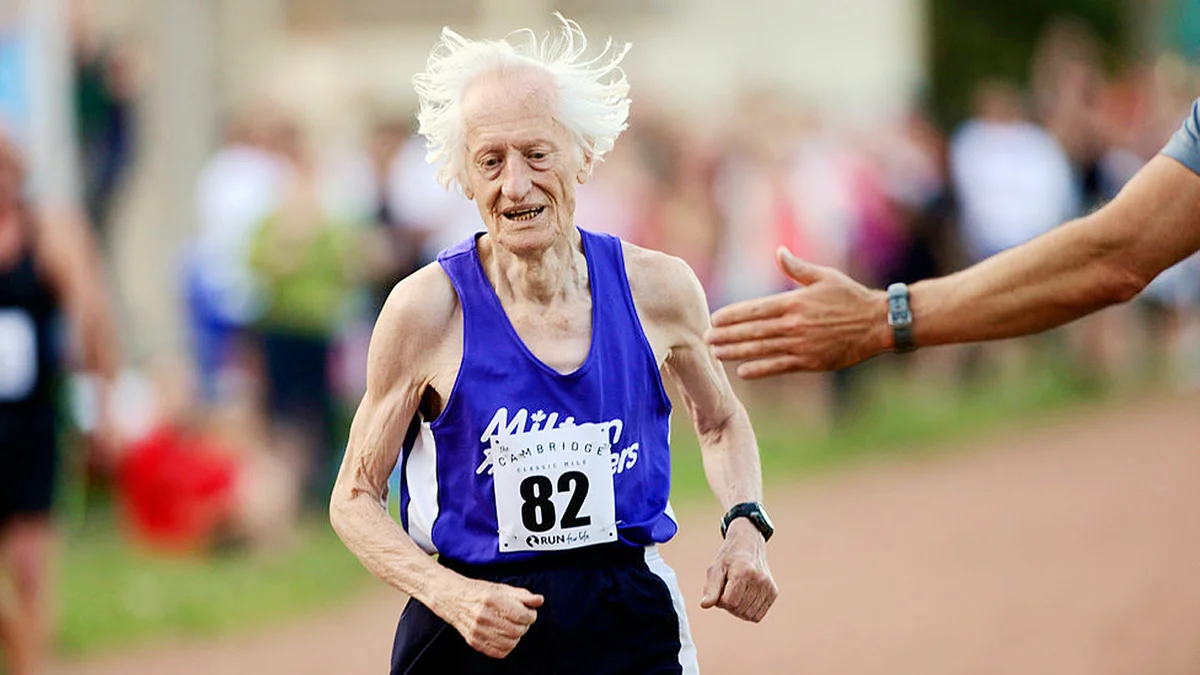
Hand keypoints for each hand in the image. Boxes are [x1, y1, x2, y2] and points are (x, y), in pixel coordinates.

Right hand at [437, 577, 544, 658]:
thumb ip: (522, 595)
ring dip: (516, 637)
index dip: (531, 615)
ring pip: (509, 643)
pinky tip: (505, 637)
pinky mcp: (473, 641)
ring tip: (512, 628)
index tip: (529, 613)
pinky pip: (498, 652)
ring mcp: (477, 631)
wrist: (453, 598)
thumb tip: (539, 600)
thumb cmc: (480, 592)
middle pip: (517, 630)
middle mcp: (483, 616)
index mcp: (492, 599)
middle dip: (524, 626)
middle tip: (520, 620)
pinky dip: (507, 647)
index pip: (521, 615)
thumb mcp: (502, 588)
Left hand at [700, 518, 776, 621]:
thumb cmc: (729, 559)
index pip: (729, 602)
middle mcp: (759, 579)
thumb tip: (704, 605)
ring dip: (738, 609)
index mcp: (743, 571)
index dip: (720, 600)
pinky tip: (745, 598)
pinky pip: (757, 615)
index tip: (720, 588)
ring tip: (737, 592)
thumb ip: (710, 589)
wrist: (749, 545)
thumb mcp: (715, 569)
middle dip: (728, 605)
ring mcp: (768, 587)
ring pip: (748, 615)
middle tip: (728, 589)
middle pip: (738, 609)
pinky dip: (748, 611)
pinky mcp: (773, 593)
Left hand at [706, 248, 890, 376]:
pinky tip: (743, 371)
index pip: (754, 309)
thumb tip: (779, 251)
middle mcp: (793, 324)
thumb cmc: (851, 297)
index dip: (732, 315)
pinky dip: (760, 369)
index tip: (714, 318)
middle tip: (705, 339)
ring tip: (717, 353)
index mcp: (793, 302)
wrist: (878, 323)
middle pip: (752, 331)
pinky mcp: (810, 361)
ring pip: (761, 349)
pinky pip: (779, 366)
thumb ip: (797, 268)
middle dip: (726, 335)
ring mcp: (801, 345)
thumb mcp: (824, 277)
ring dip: (736, 352)